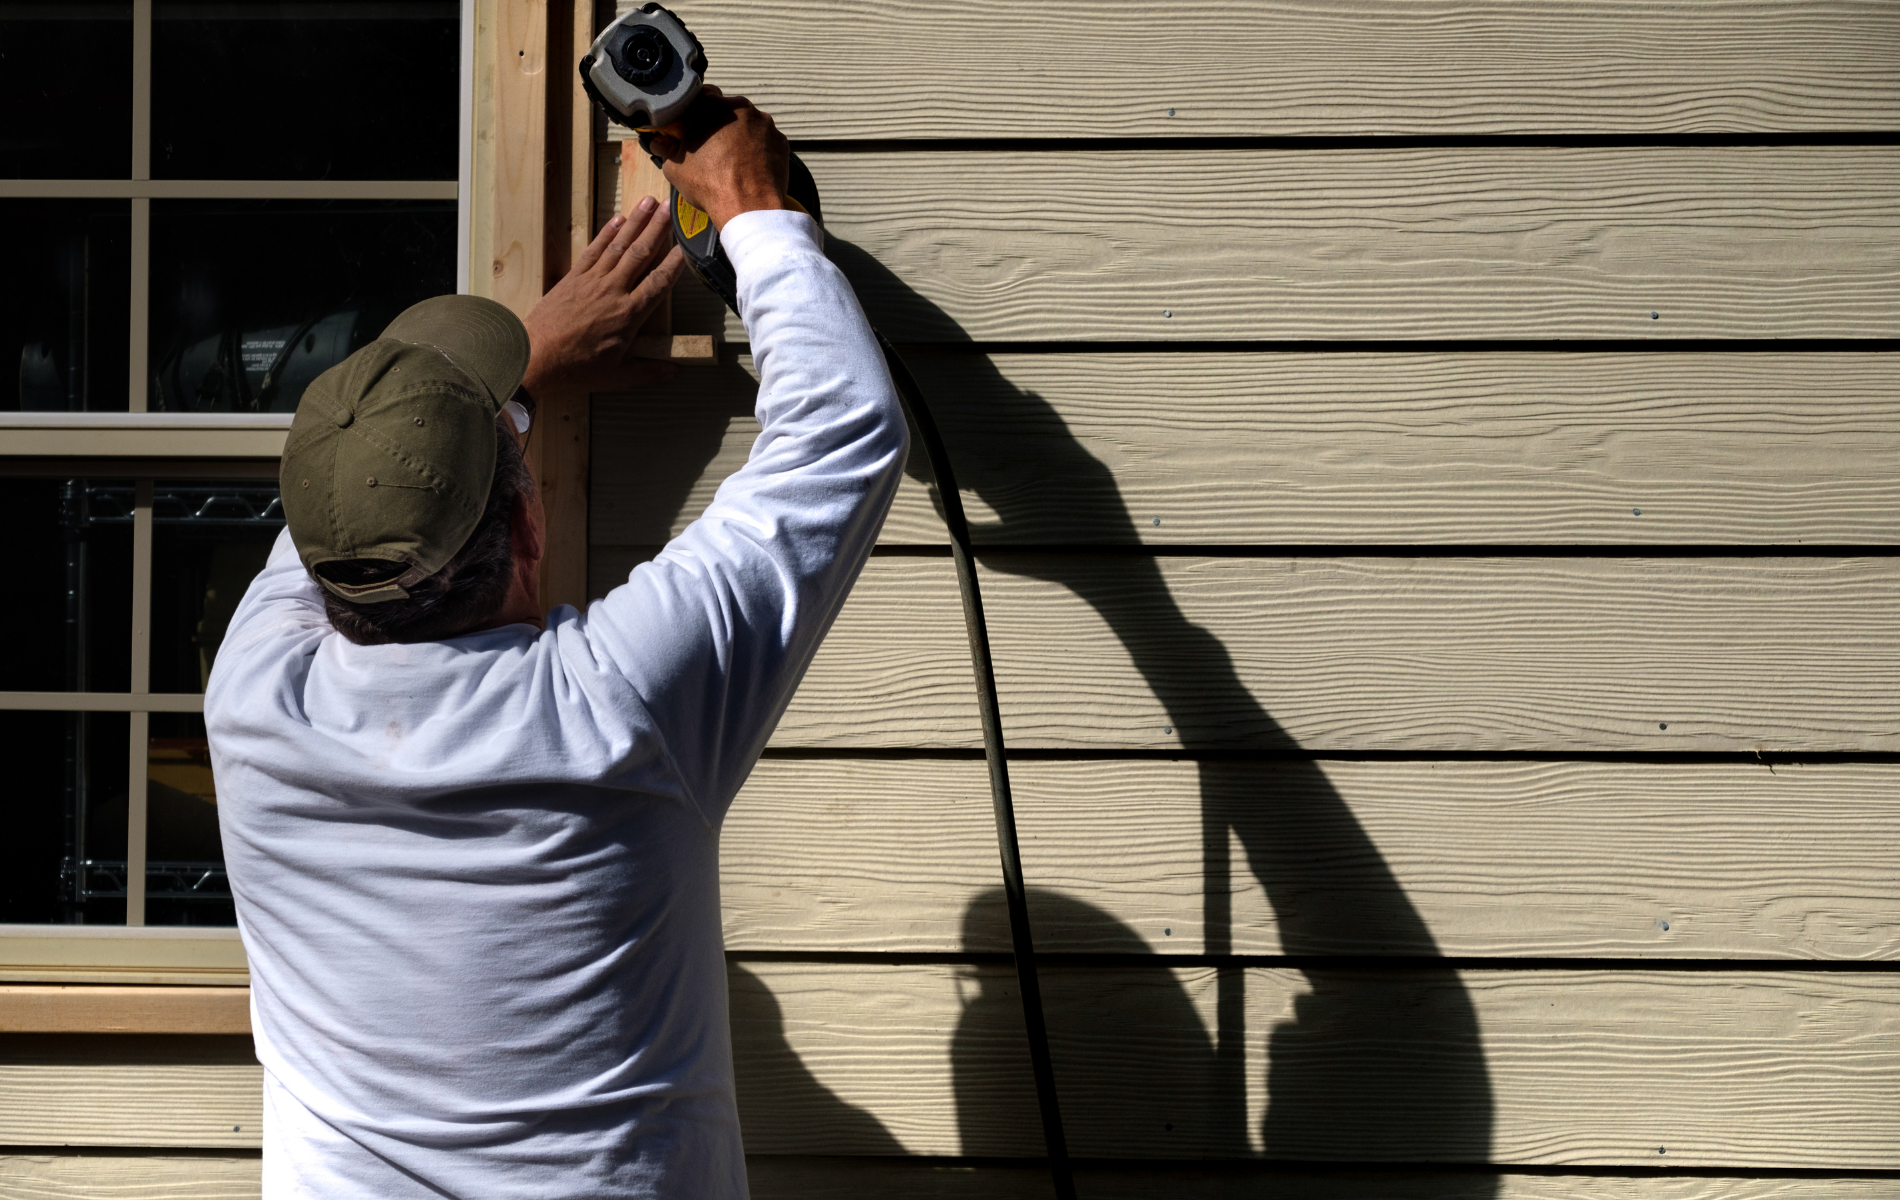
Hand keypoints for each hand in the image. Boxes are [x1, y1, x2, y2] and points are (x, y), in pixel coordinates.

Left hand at [521, 197, 685, 395]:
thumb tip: (674, 372)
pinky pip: (594, 250)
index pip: (658, 283)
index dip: (675, 263)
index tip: (687, 245)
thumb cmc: (577, 369)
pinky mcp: (573, 277)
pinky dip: (607, 233)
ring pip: (619, 245)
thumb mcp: (617, 376)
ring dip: (636, 221)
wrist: (534, 357)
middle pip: (640, 254)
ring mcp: (592, 281)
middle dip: (658, 228)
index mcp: (629, 315)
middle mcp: (613, 291)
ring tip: (650, 201)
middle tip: (671, 206)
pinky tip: (618, 219)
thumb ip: (648, 371)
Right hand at [646, 86, 789, 230]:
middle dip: (720, 125)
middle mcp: (741, 107)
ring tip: (733, 161)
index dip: (696, 112)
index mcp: (711, 105)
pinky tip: (750, 168)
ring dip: (741, 137)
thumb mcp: (675, 167)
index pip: (701, 96)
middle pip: (727, 110)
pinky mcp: (781, 140)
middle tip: (713, 148)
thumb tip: (659, 142)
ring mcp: (765, 123)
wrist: (748, 207)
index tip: (694, 127)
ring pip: (749, 125)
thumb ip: (665, 149)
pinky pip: (766, 141)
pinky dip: (759, 150)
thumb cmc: (709, 184)